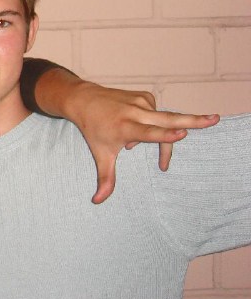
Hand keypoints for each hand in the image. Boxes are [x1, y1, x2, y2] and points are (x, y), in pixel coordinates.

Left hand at [66, 81, 217, 203]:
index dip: (166, 135)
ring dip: (155, 137)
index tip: (183, 132)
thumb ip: (105, 178)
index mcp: (126, 128)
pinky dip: (150, 125)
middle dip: (194, 120)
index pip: (149, 133)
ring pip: (163, 122)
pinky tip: (133, 129)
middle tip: (215, 119)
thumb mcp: (100, 154)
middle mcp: (135, 113)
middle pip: (169, 119)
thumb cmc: (93, 129)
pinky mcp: (145, 96)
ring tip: (129, 145)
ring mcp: (141, 102)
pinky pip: (156, 115)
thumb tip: (97, 202)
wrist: (84, 100)